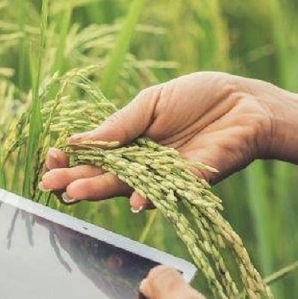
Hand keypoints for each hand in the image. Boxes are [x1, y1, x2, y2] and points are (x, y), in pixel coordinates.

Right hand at [39, 72, 278, 209]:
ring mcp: (168, 177)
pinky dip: (153, 196)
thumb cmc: (200, 97)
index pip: (95, 156)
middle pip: (107, 176)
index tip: (51, 158)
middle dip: (78, 180)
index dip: (73, 159)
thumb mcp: (152, 103)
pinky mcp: (194, 182)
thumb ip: (120, 124)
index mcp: (133, 142)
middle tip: (51, 184)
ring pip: (131, 187)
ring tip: (76, 192)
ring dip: (104, 191)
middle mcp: (146, 165)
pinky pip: (171, 192)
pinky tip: (135, 201)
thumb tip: (77, 140)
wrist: (246, 103)